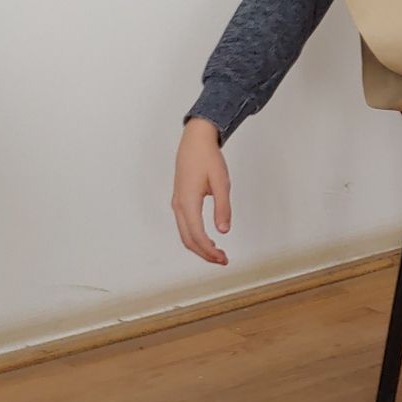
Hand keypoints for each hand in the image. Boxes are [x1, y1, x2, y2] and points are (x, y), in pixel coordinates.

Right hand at [172, 119, 232, 265]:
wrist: (195, 141)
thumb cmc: (208, 159)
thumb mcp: (221, 182)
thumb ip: (223, 207)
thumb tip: (224, 230)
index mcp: (188, 202)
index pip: (197, 235)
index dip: (209, 251)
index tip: (223, 259)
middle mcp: (179, 206)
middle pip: (188, 240)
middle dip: (205, 254)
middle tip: (223, 260)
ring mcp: (177, 203)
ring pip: (185, 234)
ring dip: (200, 247)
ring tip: (218, 253)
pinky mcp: (180, 200)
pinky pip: (185, 225)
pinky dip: (195, 237)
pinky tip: (209, 240)